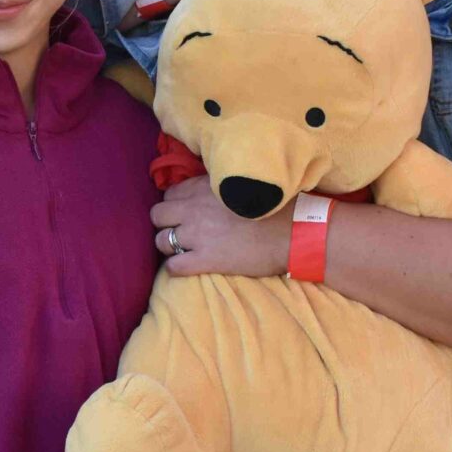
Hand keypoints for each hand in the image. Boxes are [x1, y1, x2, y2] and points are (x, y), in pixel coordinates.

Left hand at [152, 177, 289, 278]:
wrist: (293, 231)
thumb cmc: (275, 205)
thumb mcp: (241, 183)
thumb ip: (219, 184)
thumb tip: (208, 190)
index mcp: (203, 187)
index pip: (170, 194)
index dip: (176, 205)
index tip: (185, 213)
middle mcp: (194, 209)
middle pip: (157, 215)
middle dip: (165, 223)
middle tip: (179, 231)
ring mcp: (198, 235)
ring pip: (161, 241)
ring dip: (168, 246)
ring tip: (183, 250)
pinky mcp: (205, 259)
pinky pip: (173, 266)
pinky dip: (176, 267)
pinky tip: (187, 266)